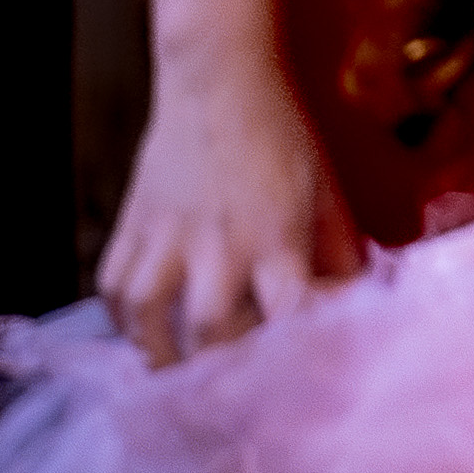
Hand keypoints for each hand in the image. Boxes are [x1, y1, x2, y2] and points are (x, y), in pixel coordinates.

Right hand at [98, 52, 362, 365]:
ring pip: (149, 317)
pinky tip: (144, 329)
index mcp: (277, 236)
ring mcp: (168, 234)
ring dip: (161, 354)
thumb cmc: (282, 136)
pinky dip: (124, 319)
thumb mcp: (326, 193)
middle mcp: (220, 243)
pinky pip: (114, 286)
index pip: (289, 314)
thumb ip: (340, 253)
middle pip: (211, 330)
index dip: (296, 357)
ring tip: (177, 371)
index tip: (300, 380)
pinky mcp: (133, 222)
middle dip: (219, 372)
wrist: (220, 79)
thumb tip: (359, 304)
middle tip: (227, 393)